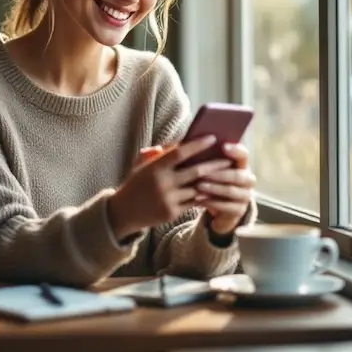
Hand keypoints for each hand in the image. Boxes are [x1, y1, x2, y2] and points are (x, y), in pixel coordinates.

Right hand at [107, 136, 232, 239]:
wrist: (122, 212)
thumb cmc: (135, 184)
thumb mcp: (141, 165)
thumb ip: (157, 153)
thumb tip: (178, 144)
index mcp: (155, 167)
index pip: (181, 153)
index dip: (198, 145)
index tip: (212, 138)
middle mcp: (163, 183)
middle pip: (195, 171)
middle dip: (215, 164)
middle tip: (229, 159)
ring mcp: (168, 199)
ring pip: (198, 188)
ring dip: (212, 182)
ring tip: (226, 176)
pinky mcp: (172, 213)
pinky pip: (193, 202)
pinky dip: (204, 196)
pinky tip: (214, 191)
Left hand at [195, 143, 255, 235]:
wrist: (219, 206)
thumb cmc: (211, 180)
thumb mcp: (210, 167)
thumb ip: (207, 156)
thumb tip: (192, 140)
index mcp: (242, 165)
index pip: (244, 155)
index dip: (236, 150)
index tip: (223, 146)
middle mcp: (247, 179)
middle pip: (237, 175)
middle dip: (219, 173)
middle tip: (202, 172)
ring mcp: (245, 195)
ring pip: (231, 191)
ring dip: (213, 188)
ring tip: (198, 186)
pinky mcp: (239, 210)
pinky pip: (226, 206)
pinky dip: (211, 202)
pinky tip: (199, 199)